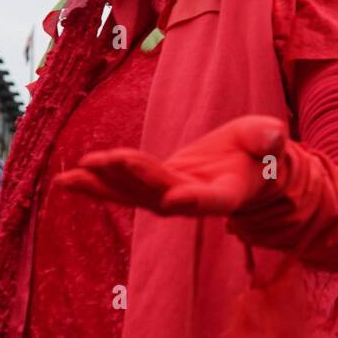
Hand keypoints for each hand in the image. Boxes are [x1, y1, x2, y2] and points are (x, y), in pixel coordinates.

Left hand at [55, 115, 287, 216]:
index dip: (193, 199)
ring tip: (71, 176)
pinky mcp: (153, 187)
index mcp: (227, 193)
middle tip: (106, 160)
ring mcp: (170, 196)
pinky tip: (65, 182)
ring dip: (103, 186)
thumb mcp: (269, 139)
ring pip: (134, 196)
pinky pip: (121, 190)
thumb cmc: (261, 152)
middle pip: (161, 194)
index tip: (173, 198)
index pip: (210, 199)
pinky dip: (94, 186)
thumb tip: (273, 137)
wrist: (246, 169)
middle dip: (134, 178)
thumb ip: (268, 140)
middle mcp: (193, 201)